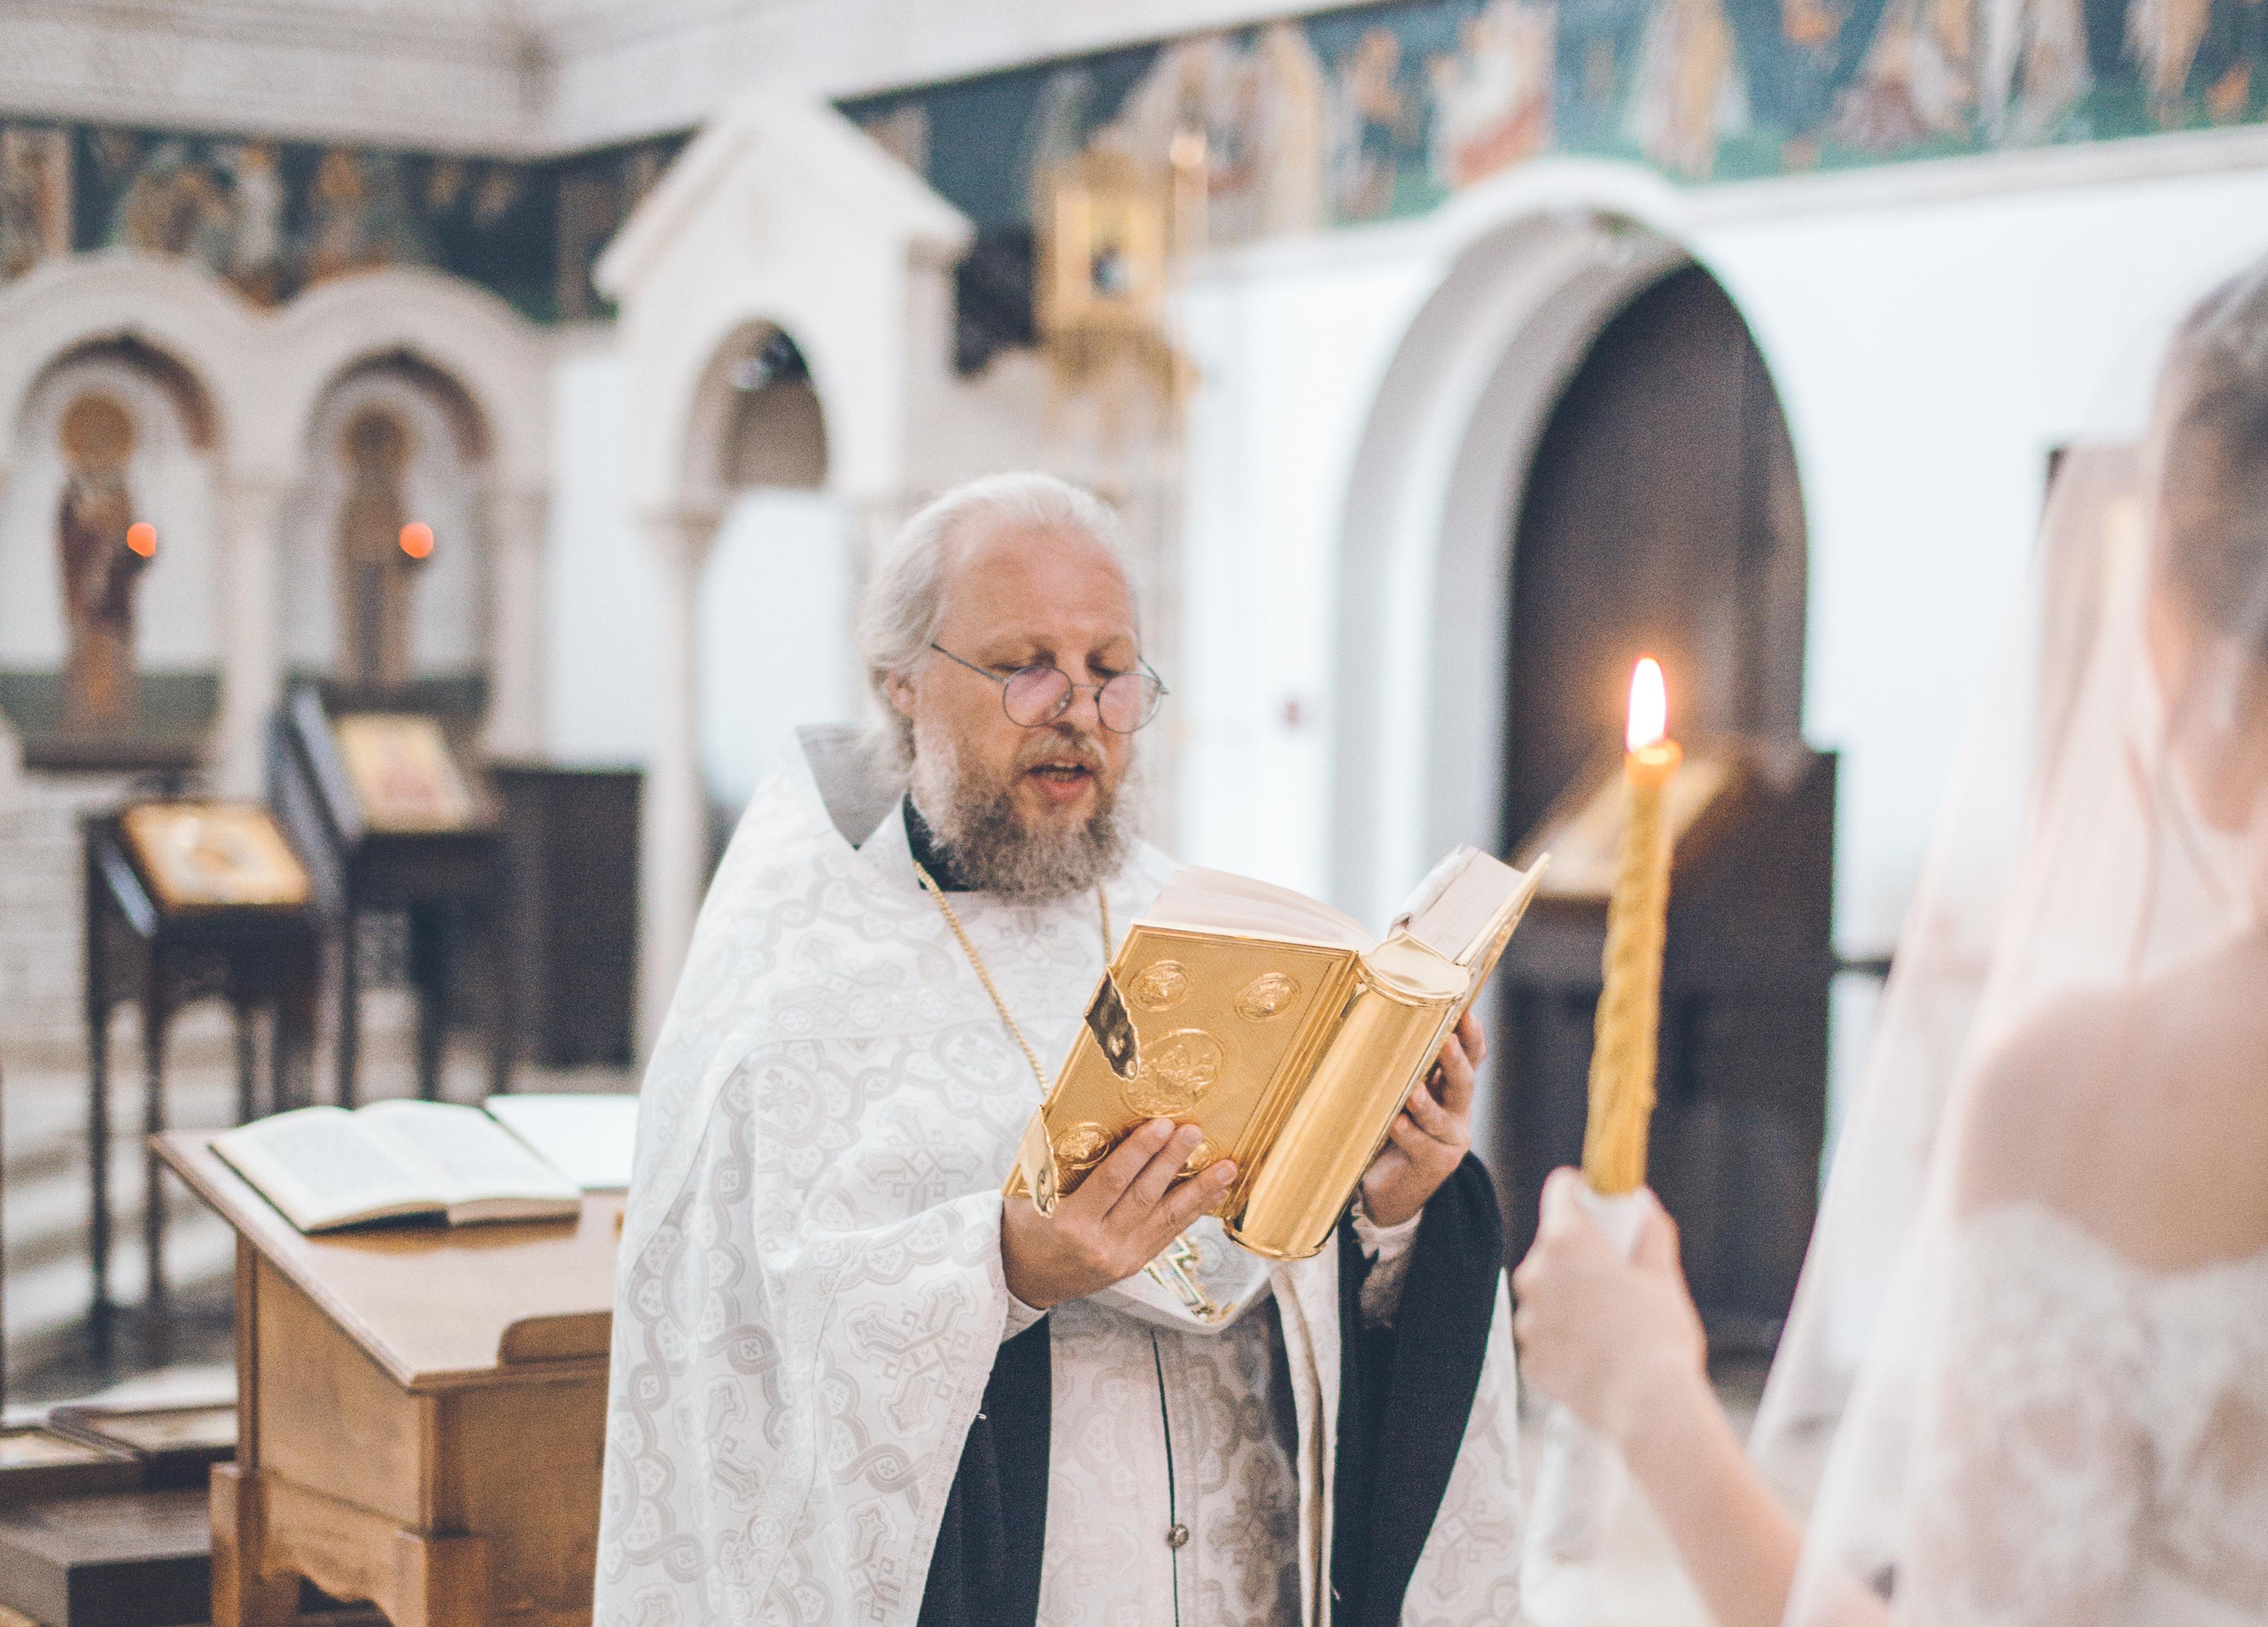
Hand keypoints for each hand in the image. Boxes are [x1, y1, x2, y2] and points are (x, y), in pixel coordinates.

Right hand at [1001, 1118, 1237, 1309]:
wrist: (1023, 1279)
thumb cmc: (1026, 1227)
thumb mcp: (1033, 1193)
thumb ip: (1061, 1162)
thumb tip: (1090, 1114)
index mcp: (1070, 1222)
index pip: (1113, 1181)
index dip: (1140, 1152)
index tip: (1162, 1126)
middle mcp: (1100, 1244)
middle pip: (1145, 1196)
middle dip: (1173, 1162)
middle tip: (1195, 1132)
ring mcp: (1121, 1257)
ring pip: (1167, 1218)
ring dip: (1199, 1190)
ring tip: (1226, 1167)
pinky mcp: (1135, 1264)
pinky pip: (1169, 1234)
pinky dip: (1193, 1212)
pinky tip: (1213, 1193)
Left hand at [1358, 1010, 1481, 1227]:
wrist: (1393, 1188)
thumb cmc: (1395, 1130)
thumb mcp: (1404, 1095)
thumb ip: (1405, 1070)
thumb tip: (1380, 1022)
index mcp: (1453, 1089)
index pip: (1472, 1058)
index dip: (1472, 1038)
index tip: (1466, 1014)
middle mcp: (1458, 1113)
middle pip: (1464, 1084)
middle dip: (1456, 1062)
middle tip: (1447, 1041)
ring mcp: (1449, 1141)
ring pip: (1442, 1119)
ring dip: (1427, 1105)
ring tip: (1414, 1093)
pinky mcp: (1434, 1165)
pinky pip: (1421, 1147)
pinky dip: (1408, 1134)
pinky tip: (1395, 1124)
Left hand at [1511, 1168, 1706, 1447]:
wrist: (1648, 1405)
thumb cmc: (1658, 1336)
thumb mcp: (1663, 1275)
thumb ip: (1650, 1231)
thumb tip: (1643, 1203)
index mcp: (1567, 1241)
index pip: (1562, 1191)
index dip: (1581, 1190)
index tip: (1595, 1199)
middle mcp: (1536, 1273)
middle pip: (1553, 1246)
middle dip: (1579, 1255)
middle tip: (1615, 1275)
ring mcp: (1528, 1319)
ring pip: (1546, 1293)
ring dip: (1569, 1299)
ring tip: (1610, 1324)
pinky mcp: (1529, 1358)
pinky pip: (1545, 1335)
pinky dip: (1564, 1339)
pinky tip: (1596, 1354)